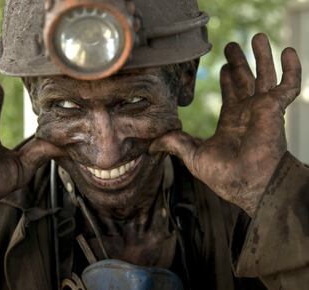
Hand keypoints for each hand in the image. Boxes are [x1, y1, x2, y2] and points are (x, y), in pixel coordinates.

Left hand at [150, 34, 301, 215]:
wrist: (249, 184)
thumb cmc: (225, 176)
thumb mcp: (193, 156)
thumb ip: (175, 144)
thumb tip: (151, 144)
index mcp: (231, 121)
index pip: (231, 94)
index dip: (228, 79)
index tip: (223, 66)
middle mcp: (248, 112)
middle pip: (245, 81)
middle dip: (240, 63)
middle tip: (231, 47)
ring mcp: (262, 109)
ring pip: (265, 76)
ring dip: (261, 57)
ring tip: (256, 37)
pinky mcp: (275, 108)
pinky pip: (288, 85)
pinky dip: (290, 68)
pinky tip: (287, 51)